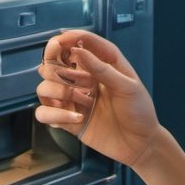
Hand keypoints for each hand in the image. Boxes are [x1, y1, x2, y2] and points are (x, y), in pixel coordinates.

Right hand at [35, 30, 160, 168]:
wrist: (141, 144)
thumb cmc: (139, 111)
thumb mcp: (127, 86)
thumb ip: (102, 68)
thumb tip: (78, 50)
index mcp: (98, 65)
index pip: (76, 44)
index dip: (65, 39)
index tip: (59, 43)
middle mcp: (81, 80)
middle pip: (51, 64)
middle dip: (55, 67)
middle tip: (69, 76)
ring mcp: (72, 100)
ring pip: (44, 88)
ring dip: (58, 92)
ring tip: (83, 100)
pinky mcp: (67, 120)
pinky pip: (44, 114)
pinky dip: (55, 115)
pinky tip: (76, 118)